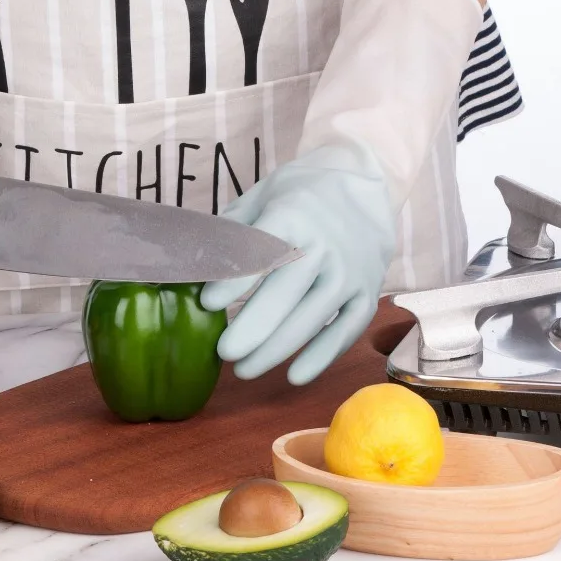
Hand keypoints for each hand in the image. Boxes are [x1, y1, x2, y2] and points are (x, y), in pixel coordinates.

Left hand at [200, 145, 394, 384]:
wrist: (368, 185)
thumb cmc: (303, 194)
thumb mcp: (264, 194)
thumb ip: (231, 228)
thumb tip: (191, 259)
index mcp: (292, 215)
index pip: (261, 252)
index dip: (233, 279)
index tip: (207, 303)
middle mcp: (324, 246)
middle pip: (286, 293)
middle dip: (253, 327)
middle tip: (224, 352)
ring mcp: (349, 272)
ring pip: (312, 318)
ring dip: (277, 349)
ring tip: (244, 369)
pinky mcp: (367, 293)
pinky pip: (346, 330)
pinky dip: (322, 356)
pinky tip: (293, 376)